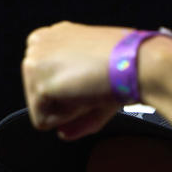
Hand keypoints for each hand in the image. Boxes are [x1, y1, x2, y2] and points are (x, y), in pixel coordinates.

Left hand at [22, 21, 133, 140]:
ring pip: (41, 110)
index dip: (70, 91)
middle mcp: (38, 44)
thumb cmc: (125, 65)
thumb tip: (62, 134)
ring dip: (68, 109)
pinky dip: (68, 117)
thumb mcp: (93, 80)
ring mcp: (34, 62)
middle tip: (91, 85)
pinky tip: (85, 94)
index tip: (90, 79)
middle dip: (66, 101)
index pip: (45, 81)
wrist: (138, 62)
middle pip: (39, 96)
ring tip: (89, 87)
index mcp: (52, 36)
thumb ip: (73, 106)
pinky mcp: (39, 83)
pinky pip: (46, 122)